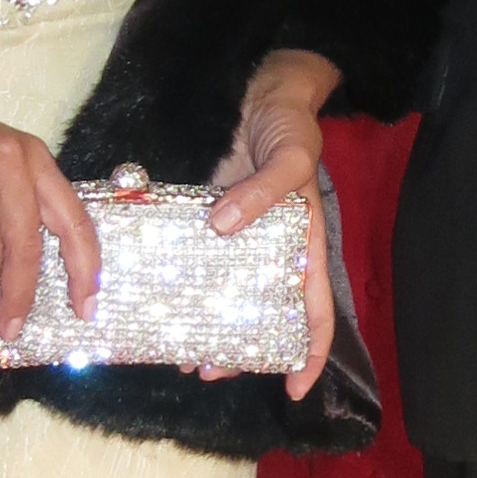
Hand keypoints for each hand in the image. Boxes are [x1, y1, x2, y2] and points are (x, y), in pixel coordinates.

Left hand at [209, 50, 340, 398]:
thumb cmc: (288, 123)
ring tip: (179, 352)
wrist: (258, 88)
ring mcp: (240, 238)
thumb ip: (263, 192)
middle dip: (241, 350)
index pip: (315, 310)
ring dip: (207, 327)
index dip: (310, 353)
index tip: (294, 389)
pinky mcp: (210, 221)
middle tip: (208, 370)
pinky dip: (184, 287)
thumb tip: (224, 227)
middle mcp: (273, 251)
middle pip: (263, 316)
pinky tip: (161, 302)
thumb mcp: (289, 156)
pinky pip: (198, 263)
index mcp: (304, 244)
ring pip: (227, 297)